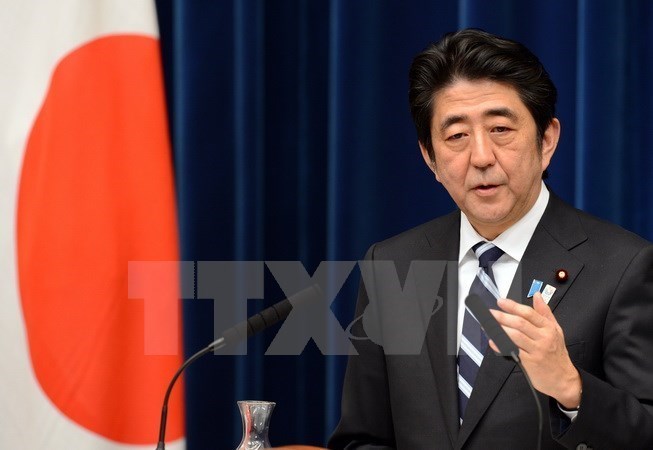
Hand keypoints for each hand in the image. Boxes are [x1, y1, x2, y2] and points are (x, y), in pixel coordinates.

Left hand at [489, 292, 581, 408]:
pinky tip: (493, 340)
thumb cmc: (557, 354)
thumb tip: (537, 295)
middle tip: (490, 313)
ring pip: (515, 336)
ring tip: (488, 324)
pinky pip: (513, 351)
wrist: (564, 379)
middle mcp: (543, 338)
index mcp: (548, 328)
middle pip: (520, 323)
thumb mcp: (556, 330)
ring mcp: (537, 350)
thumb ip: (545, 312)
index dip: (513, 306)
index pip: (529, 313)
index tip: (501, 302)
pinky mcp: (531, 362)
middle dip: (502, 316)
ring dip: (499, 329)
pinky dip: (501, 345)